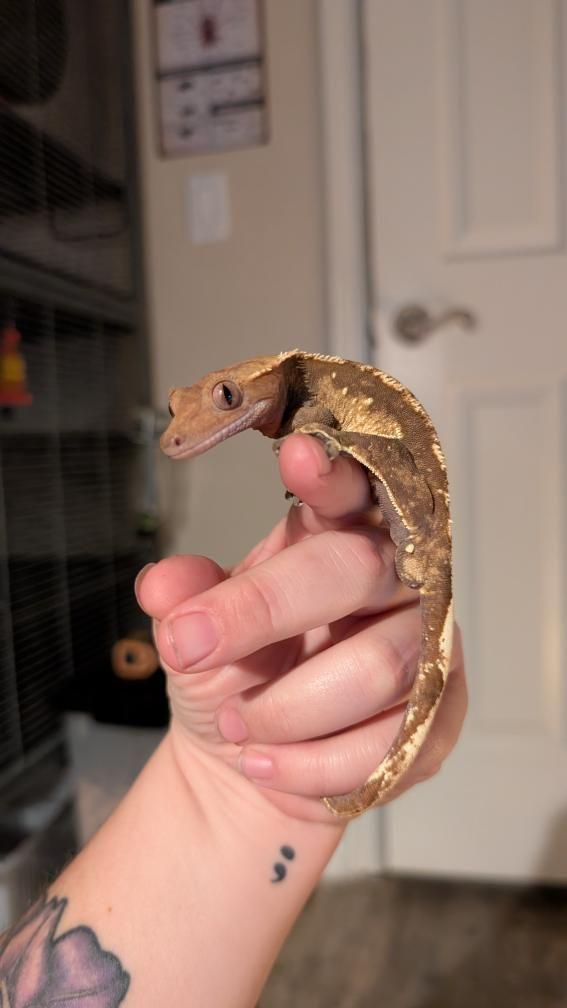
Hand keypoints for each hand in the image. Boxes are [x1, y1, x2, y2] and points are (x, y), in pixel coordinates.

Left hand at [135, 433, 466, 822]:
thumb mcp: (192, 635)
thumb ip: (184, 604)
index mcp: (336, 535)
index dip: (331, 473)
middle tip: (191, 648)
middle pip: (360, 570)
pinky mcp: (438, 717)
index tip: (297, 454)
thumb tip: (163, 586)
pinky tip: (265, 765)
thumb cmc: (234, 677)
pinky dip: (311, 765)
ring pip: (379, 666)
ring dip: (287, 707)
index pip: (349, 489)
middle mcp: (394, 580)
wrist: (251, 764)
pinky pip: (390, 745)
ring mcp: (428, 646)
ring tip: (235, 726)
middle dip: (265, 610)